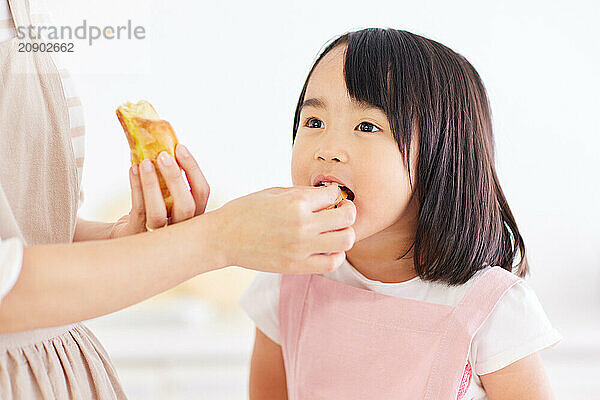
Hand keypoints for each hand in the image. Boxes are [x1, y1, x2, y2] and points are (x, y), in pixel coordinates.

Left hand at [109, 144, 209, 238]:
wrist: (129, 232)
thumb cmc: (153, 207)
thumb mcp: (167, 194)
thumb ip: (172, 175)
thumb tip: (165, 138)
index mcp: (194, 213)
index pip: (202, 191)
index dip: (193, 169)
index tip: (180, 147)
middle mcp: (182, 226)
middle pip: (187, 206)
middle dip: (176, 178)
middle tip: (164, 155)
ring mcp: (160, 234)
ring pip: (159, 212)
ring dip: (152, 185)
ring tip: (145, 162)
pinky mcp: (139, 233)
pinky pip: (139, 209)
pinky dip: (136, 187)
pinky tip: (133, 169)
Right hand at [212, 185, 355, 273]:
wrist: (223, 238)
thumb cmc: (245, 211)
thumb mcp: (274, 192)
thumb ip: (302, 193)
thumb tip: (326, 195)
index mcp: (297, 201)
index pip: (334, 195)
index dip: (333, 194)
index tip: (328, 198)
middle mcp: (303, 224)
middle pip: (347, 217)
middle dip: (347, 212)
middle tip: (339, 212)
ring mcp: (301, 248)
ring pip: (346, 241)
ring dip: (345, 233)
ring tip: (334, 231)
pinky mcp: (296, 266)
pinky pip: (332, 263)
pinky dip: (336, 255)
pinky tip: (327, 249)